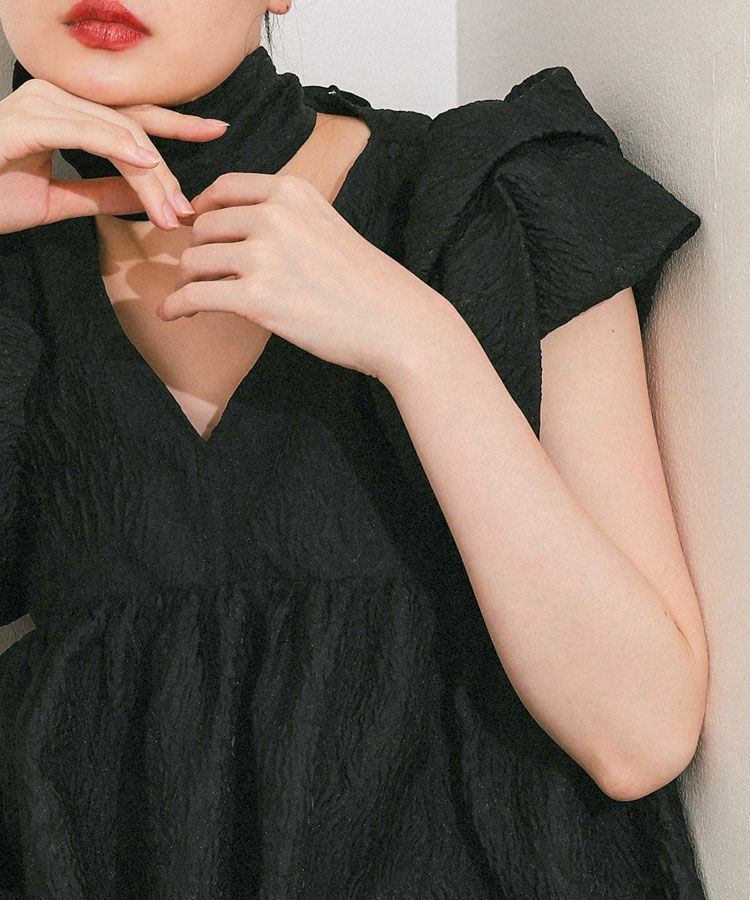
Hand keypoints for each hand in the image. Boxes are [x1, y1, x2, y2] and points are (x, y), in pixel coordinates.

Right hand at [0, 76, 229, 234]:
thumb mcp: (59, 200)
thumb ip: (102, 192)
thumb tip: (146, 194)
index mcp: (63, 112)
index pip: (131, 116)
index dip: (175, 123)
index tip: (216, 130)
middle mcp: (54, 98)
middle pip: (131, 127)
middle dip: (165, 171)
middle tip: (187, 208)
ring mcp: (38, 104)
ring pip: (115, 133)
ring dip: (148, 174)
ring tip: (171, 209)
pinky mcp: (25, 121)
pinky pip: (83, 130)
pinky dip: (117, 145)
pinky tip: (145, 165)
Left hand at [157, 172, 445, 380]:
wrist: (396, 322)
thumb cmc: (368, 284)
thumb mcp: (328, 226)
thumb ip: (288, 219)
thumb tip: (240, 231)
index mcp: (292, 192)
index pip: (226, 187)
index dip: (203, 207)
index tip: (195, 225)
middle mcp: (274, 216)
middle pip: (204, 226)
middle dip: (197, 252)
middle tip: (199, 275)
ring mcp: (264, 255)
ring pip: (194, 260)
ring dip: (186, 282)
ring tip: (189, 299)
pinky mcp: (256, 297)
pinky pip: (195, 295)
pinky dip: (177, 306)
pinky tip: (174, 315)